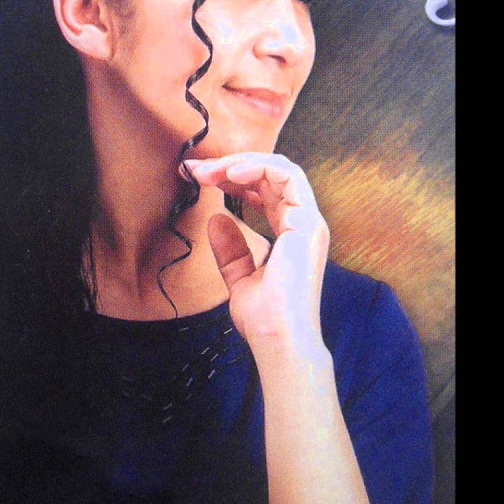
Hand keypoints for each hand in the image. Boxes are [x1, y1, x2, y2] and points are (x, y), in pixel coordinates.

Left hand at [184, 153, 329, 354]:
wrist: (278, 339)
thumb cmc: (264, 318)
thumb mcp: (238, 278)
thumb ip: (231, 250)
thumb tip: (217, 219)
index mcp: (293, 234)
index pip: (266, 191)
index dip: (232, 180)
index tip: (198, 178)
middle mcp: (304, 224)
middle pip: (270, 176)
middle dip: (230, 167)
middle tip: (194, 170)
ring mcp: (309, 222)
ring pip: (280, 170)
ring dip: (240, 164)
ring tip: (208, 171)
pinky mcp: (308, 223)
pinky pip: (288, 178)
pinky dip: (258, 169)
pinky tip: (230, 175)